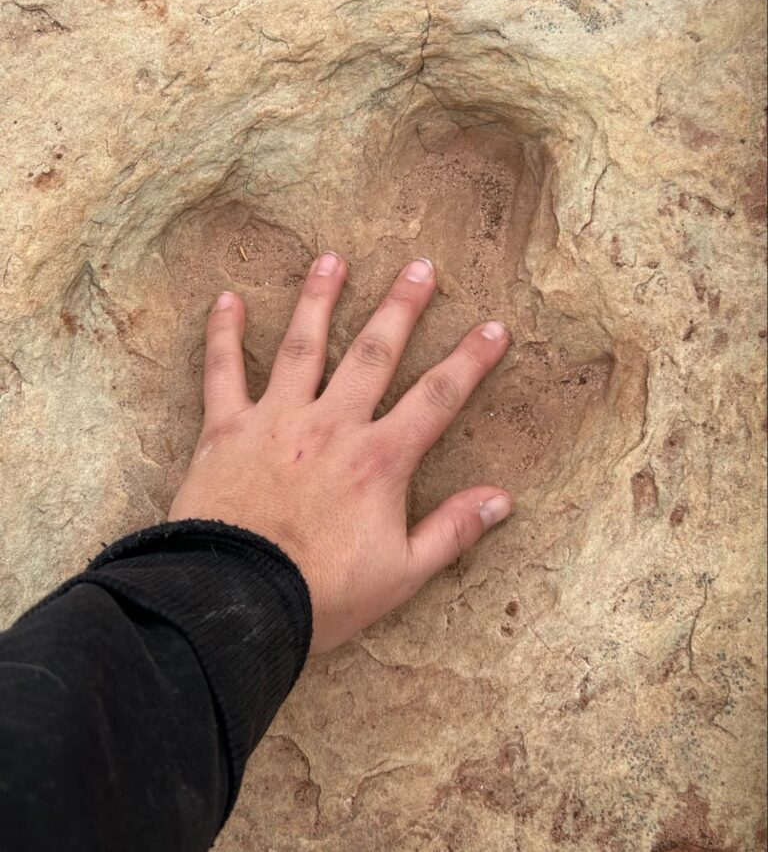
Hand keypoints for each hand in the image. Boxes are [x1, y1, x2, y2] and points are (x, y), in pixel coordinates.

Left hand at [169, 253, 511, 653]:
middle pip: (375, 353)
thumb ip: (453, 531)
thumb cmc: (321, 594)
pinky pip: (224, 371)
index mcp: (379, 459)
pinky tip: (228, 299)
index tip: (494, 328)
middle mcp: (332, 425)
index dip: (471, 361)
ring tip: (333, 259)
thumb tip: (503, 499)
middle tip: (420, 266)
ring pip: (304, 345)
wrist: (235, 603)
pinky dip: (224, 334)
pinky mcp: (226, 429)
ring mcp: (277, 420)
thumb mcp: (402, 574)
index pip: (437, 398)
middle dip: (401, 307)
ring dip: (320, 298)